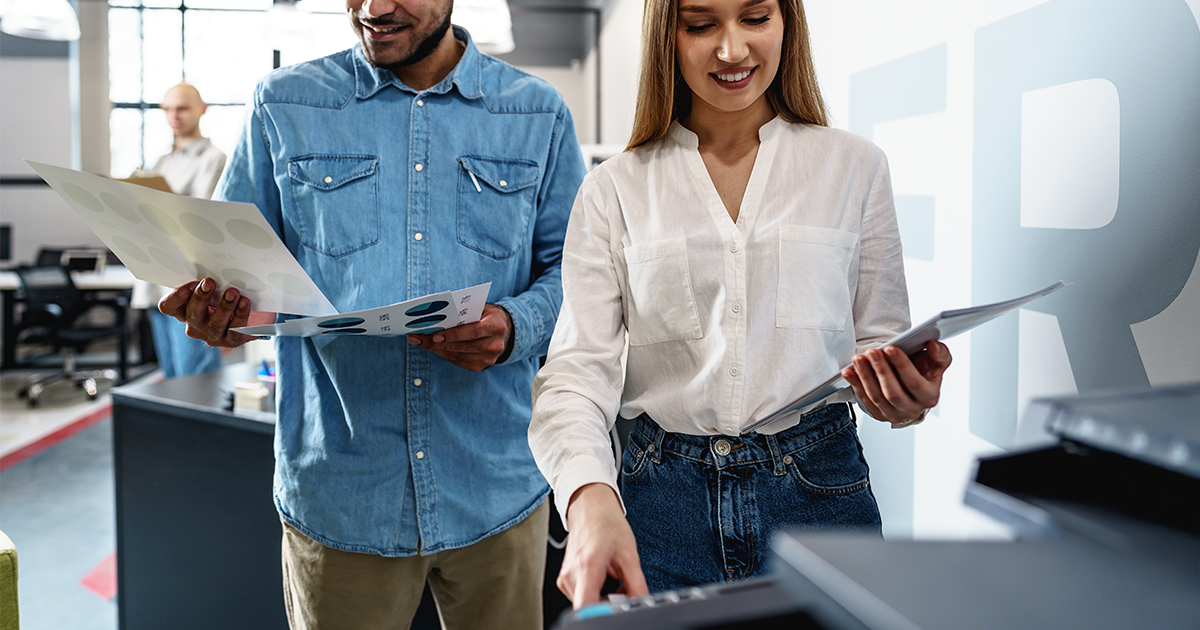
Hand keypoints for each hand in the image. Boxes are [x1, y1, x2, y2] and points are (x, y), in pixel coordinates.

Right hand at [158, 278, 274, 347]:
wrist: (246, 317)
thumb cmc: (222, 298)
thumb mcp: (210, 288)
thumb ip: (204, 281)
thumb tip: (210, 264)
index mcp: (183, 310)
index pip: (168, 306)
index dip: (178, 295)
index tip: (194, 282)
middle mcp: (194, 325)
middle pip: (192, 314)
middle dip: (201, 297)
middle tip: (210, 282)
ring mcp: (212, 335)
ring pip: (215, 324)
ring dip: (224, 306)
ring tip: (233, 292)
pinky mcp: (230, 341)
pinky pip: (235, 331)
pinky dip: (241, 316)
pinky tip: (244, 303)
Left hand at [407, 303, 512, 370]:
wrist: (504, 331)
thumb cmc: (487, 316)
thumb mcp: (481, 308)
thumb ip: (465, 311)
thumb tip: (438, 315)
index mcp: (496, 326)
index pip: (473, 332)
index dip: (453, 335)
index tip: (434, 335)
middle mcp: (495, 345)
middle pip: (462, 346)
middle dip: (437, 343)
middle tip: (418, 338)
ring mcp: (488, 359)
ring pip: (457, 355)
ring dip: (436, 349)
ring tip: (420, 342)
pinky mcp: (481, 366)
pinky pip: (458, 361)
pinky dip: (444, 354)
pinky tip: (432, 348)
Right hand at [559, 483, 648, 608]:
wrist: (590, 509)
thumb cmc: (607, 526)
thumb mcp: (630, 556)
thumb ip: (637, 585)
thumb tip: (642, 604)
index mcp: (587, 567)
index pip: (586, 608)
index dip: (601, 614)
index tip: (616, 611)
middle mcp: (571, 576)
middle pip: (590, 608)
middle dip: (610, 604)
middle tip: (624, 588)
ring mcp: (565, 579)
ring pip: (587, 604)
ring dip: (605, 599)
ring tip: (614, 577)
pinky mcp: (565, 580)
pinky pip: (583, 597)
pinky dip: (598, 594)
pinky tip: (605, 578)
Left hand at [841, 340, 951, 424]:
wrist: (912, 388)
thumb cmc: (923, 373)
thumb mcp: (937, 363)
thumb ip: (940, 354)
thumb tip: (933, 346)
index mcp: (929, 397)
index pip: (914, 382)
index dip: (902, 365)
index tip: (890, 348)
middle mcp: (912, 410)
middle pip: (893, 392)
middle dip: (880, 370)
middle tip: (871, 352)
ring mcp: (894, 414)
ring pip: (876, 397)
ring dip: (865, 376)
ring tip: (858, 359)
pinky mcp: (878, 414)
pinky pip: (864, 400)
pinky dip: (855, 384)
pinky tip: (849, 371)